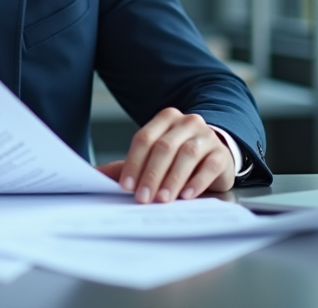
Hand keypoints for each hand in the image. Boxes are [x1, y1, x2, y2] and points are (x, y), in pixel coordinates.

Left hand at [97, 108, 234, 202]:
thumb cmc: (178, 157)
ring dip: (172, 179)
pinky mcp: (222, 153)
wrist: (215, 154)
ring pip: (186, 154)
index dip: (133, 162)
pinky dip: (196, 181)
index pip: (144, 138)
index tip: (125, 186)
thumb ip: (128, 165)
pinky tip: (186, 195)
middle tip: (142, 197)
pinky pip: (209, 165)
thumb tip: (95, 176)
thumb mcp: (152, 157)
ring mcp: (206, 136)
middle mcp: (186, 123)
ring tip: (163, 199)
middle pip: (164, 147)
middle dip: (151, 174)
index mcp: (165, 119)